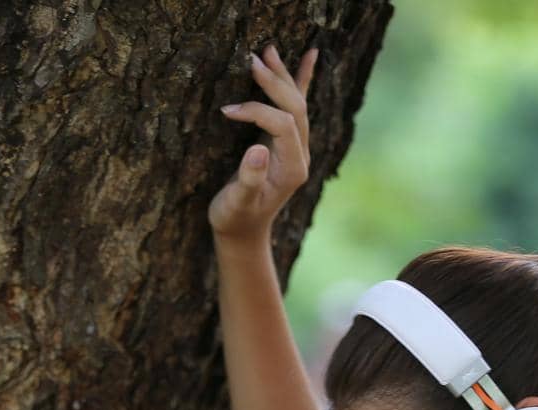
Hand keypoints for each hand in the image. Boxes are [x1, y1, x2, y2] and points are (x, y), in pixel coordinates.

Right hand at [208, 43, 317, 241]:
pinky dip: (302, 80)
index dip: (255, 111)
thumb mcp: (236, 203)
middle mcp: (301, 154)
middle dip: (274, 82)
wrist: (242, 231)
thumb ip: (248, 179)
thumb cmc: (235, 218)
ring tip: (269, 49)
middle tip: (252, 60)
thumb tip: (257, 149)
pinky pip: (297, 107)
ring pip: (297, 103)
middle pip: (295, 107)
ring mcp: (297, 147)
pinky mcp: (287, 142)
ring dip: (283, 75)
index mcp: (292, 168)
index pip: (281, 124)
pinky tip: (310, 56)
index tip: (227, 110)